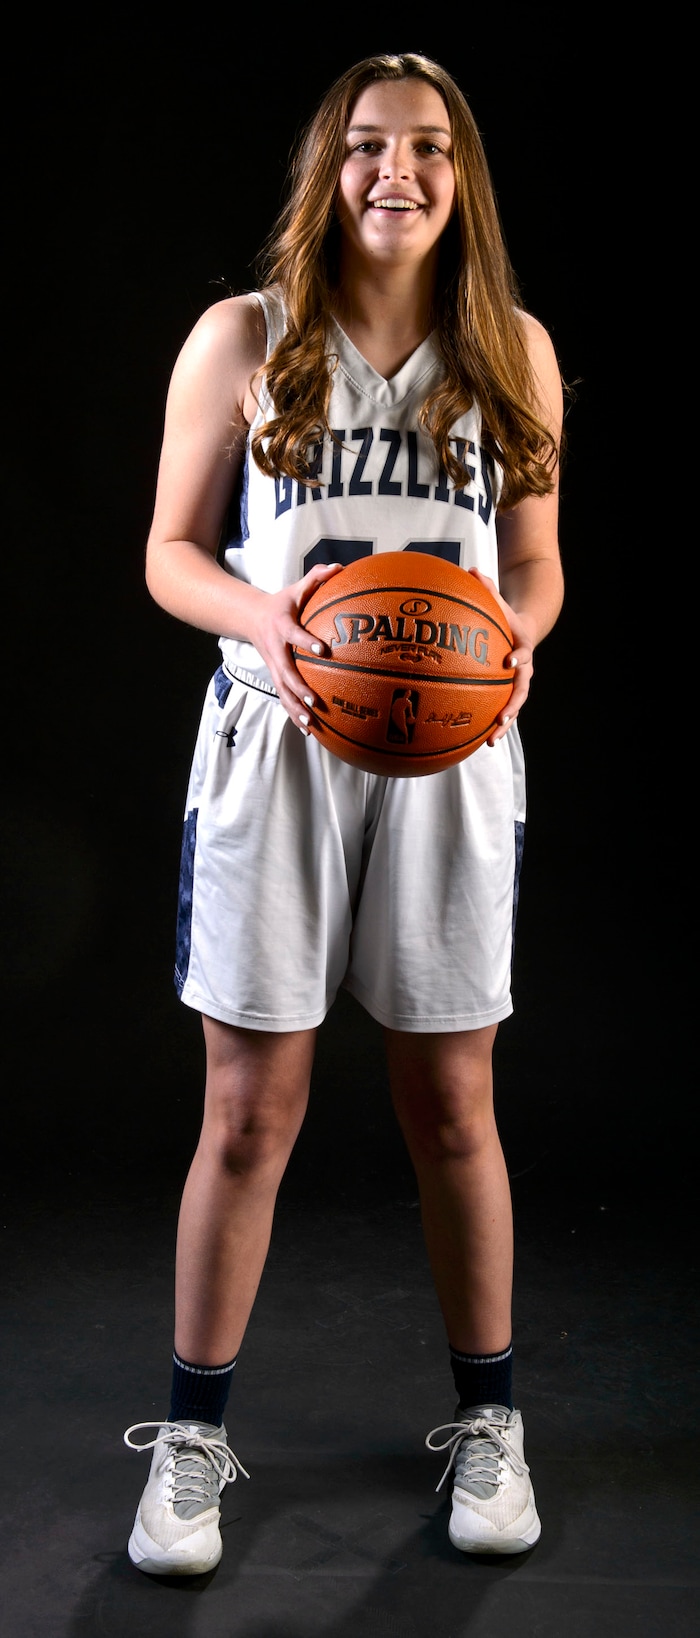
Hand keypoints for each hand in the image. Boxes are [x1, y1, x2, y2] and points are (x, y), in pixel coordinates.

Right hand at [247, 561, 342, 730]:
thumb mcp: (295, 588)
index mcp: (282, 627)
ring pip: (283, 691)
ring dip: (295, 709)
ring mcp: (274, 666)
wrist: (251, 618)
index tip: (322, 650)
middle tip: (314, 701)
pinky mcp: (276, 677)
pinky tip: (308, 730)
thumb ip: (316, 577)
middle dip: (298, 688)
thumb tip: (340, 567)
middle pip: (285, 673)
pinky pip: (284, 698)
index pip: (294, 635)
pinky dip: (294, 714)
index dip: (306, 641)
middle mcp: (276, 650)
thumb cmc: (282, 603)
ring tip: (310, 725)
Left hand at [467, 567, 536, 746]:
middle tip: (503, 715)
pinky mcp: (508, 693)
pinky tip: (480, 741)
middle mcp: (524, 669)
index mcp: (522, 646)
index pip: (524, 653)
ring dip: (505, 724)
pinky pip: (502, 711)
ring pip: (514, 708)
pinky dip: (494, 725)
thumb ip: (487, 589)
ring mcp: (517, 684)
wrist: (523, 631)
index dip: (518, 658)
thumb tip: (471, 570)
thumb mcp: (499, 602)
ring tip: (492, 740)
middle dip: (514, 704)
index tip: (509, 662)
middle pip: (522, 690)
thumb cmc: (505, 616)